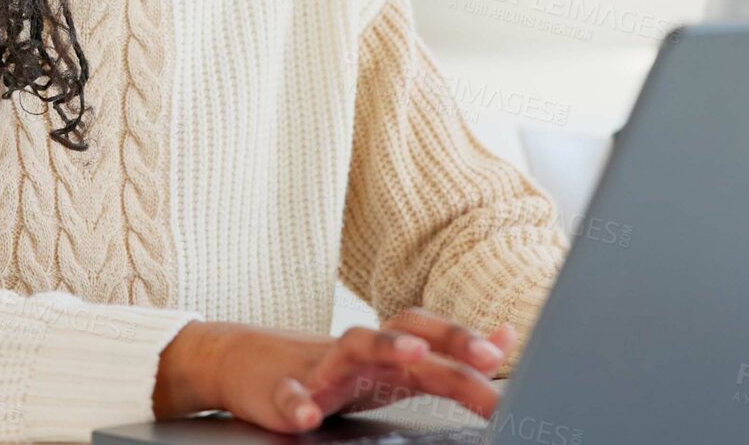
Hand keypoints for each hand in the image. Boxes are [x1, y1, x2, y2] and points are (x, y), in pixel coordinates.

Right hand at [154, 310, 515, 433]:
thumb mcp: (392, 362)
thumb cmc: (327, 368)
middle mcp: (359, 351)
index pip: (433, 333)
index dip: (470, 342)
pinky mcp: (282, 389)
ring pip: (353, 345)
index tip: (508, 356)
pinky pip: (290, 394)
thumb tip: (508, 337)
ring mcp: (321, 367)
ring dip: (386, 347)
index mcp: (388, 351)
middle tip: (487, 356)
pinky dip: (299, 403)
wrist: (240, 361)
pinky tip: (308, 416)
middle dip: (449, 342)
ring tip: (414, 358)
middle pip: (407, 331)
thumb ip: (447, 355)